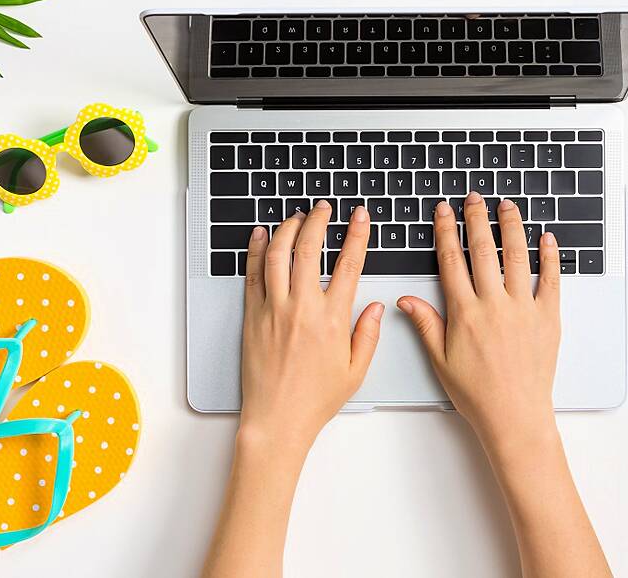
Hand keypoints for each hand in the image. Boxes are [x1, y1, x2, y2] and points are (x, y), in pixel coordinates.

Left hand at [240, 201, 382, 446]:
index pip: (348, 265)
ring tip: (296, 217)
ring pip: (279, 255)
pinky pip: (253, 275)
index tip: (359, 217)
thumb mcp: (356, 370)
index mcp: (333, 319)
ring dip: (288, 229)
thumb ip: (368, 334)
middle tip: (323, 208)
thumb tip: (375, 306)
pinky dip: (257, 250)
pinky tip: (262, 236)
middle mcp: (302, 308)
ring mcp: (274, 310)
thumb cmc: (315, 400)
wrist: (277, 419)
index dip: (356, 235)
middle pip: (309, 249)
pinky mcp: (252, 317)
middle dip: (318, 221)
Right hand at [397, 191, 561, 448]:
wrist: (514, 416)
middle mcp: (494, 305)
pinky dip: (549, 257)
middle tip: (474, 198)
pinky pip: (550, 280)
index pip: (452, 261)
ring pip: (516, 257)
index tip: (444, 212)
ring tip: (507, 206)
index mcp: (464, 313)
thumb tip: (405, 299)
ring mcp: (523, 309)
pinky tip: (546, 238)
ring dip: (511, 227)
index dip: (447, 232)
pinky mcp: (547, 318)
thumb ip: (426, 324)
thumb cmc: (477, 393)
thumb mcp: (441, 360)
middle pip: (484, 250)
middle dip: (477, 219)